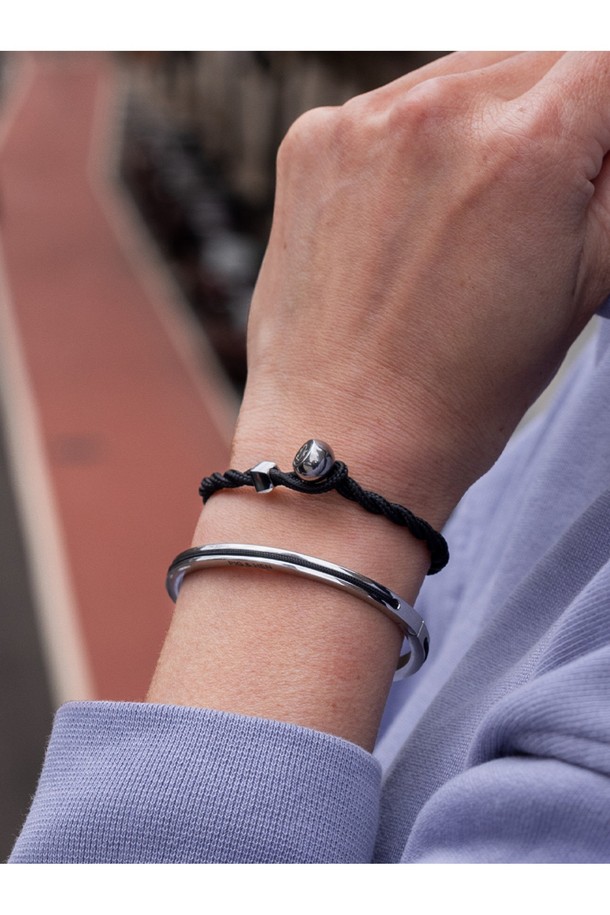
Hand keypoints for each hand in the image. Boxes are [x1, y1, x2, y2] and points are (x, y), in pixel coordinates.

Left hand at [234, 52, 609, 518]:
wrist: (345, 434)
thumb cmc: (470, 386)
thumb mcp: (588, 282)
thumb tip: (601, 135)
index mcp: (528, 149)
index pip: (603, 57)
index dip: (605, 106)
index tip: (590, 148)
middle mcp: (441, 112)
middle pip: (537, 56)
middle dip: (555, 112)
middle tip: (537, 195)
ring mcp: (365, 120)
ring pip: (463, 72)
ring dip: (487, 117)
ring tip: (470, 212)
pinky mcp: (312, 139)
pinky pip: (392, 104)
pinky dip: (417, 138)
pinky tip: (410, 211)